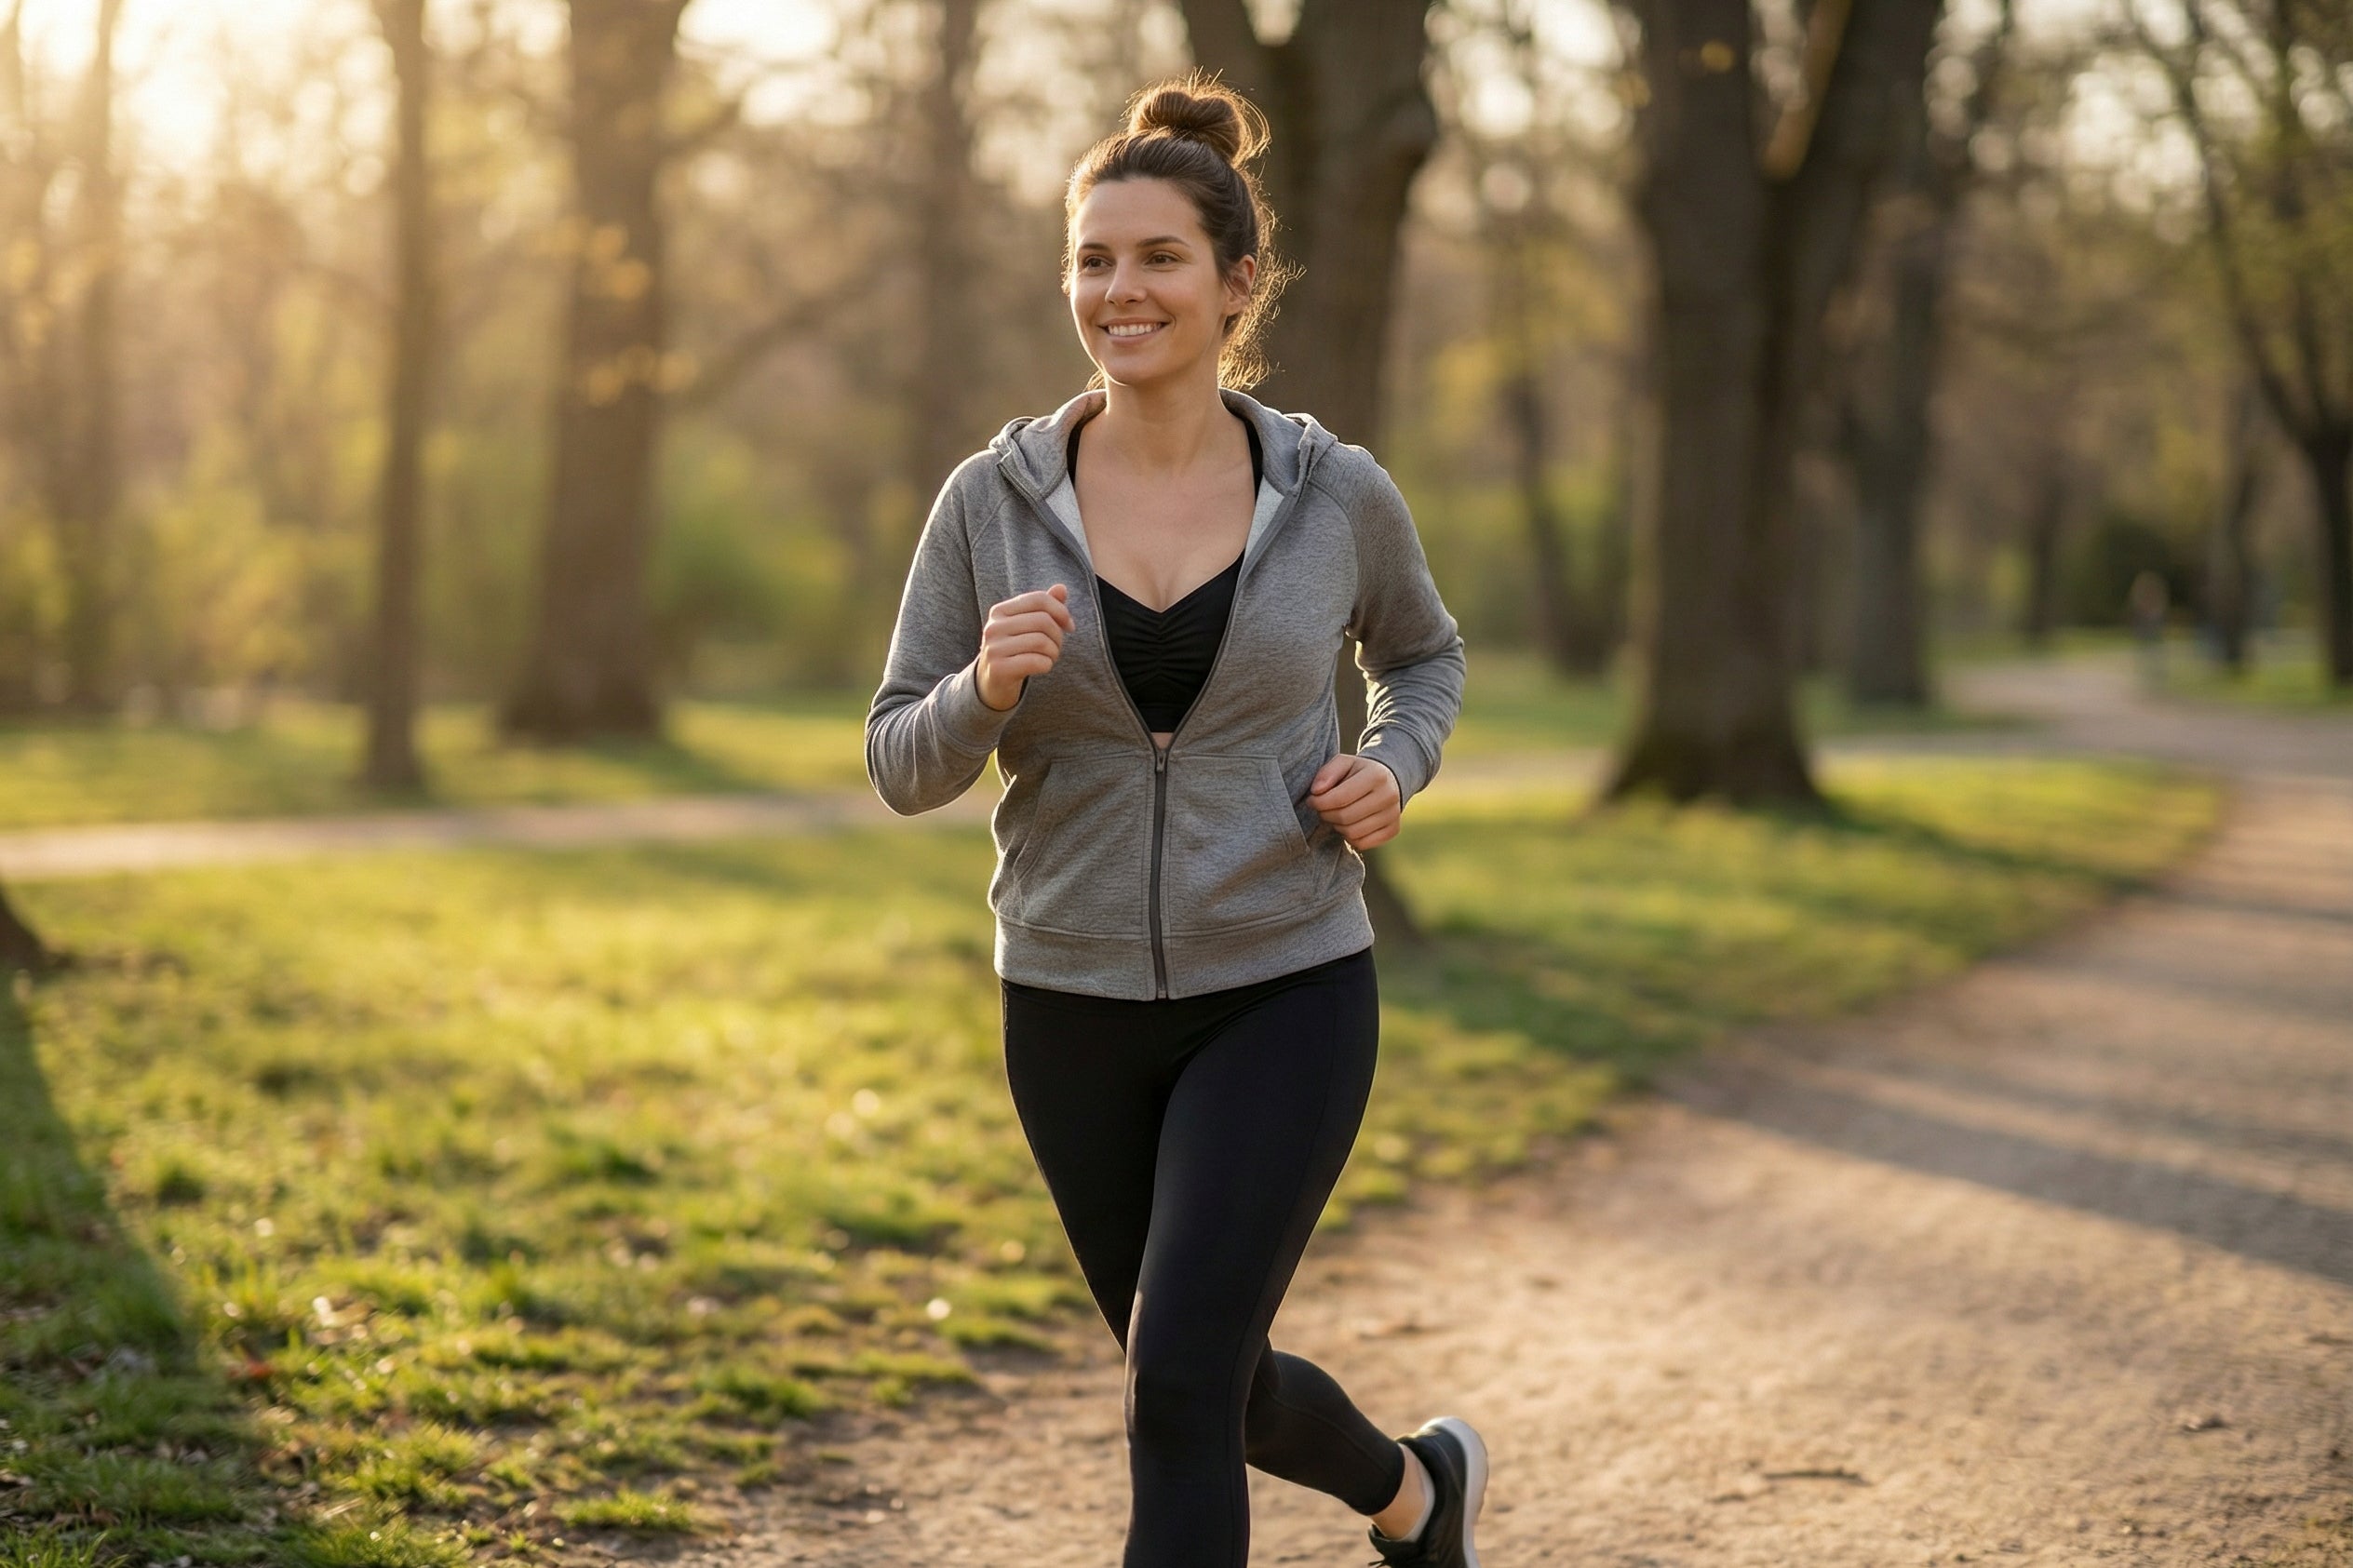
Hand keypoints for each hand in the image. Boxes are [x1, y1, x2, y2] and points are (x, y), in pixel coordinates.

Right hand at [977, 584, 1073, 711]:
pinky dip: (1047, 665)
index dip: (1061, 611)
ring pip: (1042, 642)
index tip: (1069, 626)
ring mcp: (994, 648)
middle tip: (1056, 647)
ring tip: (1049, 657)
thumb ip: (1044, 607)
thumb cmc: (1015, 650)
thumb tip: (1062, 588)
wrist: (992, 683)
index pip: (1039, 599)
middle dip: (1058, 636)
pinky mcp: (999, 669)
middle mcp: (993, 627)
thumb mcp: (1027, 626)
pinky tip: (1042, 667)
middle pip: (1043, 620)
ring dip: (1054, 652)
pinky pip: (1037, 662)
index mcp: (1000, 611)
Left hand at [1307, 753, 1401, 850]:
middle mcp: (1389, 796)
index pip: (1340, 798)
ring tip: (1335, 815)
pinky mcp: (1393, 830)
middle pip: (1345, 817)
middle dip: (1326, 815)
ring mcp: (1393, 815)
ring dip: (1336, 826)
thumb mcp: (1343, 763)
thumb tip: (1316, 791)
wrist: (1387, 782)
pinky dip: (1350, 837)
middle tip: (1322, 809)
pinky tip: (1348, 824)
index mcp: (1376, 776)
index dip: (1319, 802)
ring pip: (1352, 833)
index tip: (1312, 800)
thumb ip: (1327, 773)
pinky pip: (1362, 843)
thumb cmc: (1358, 773)